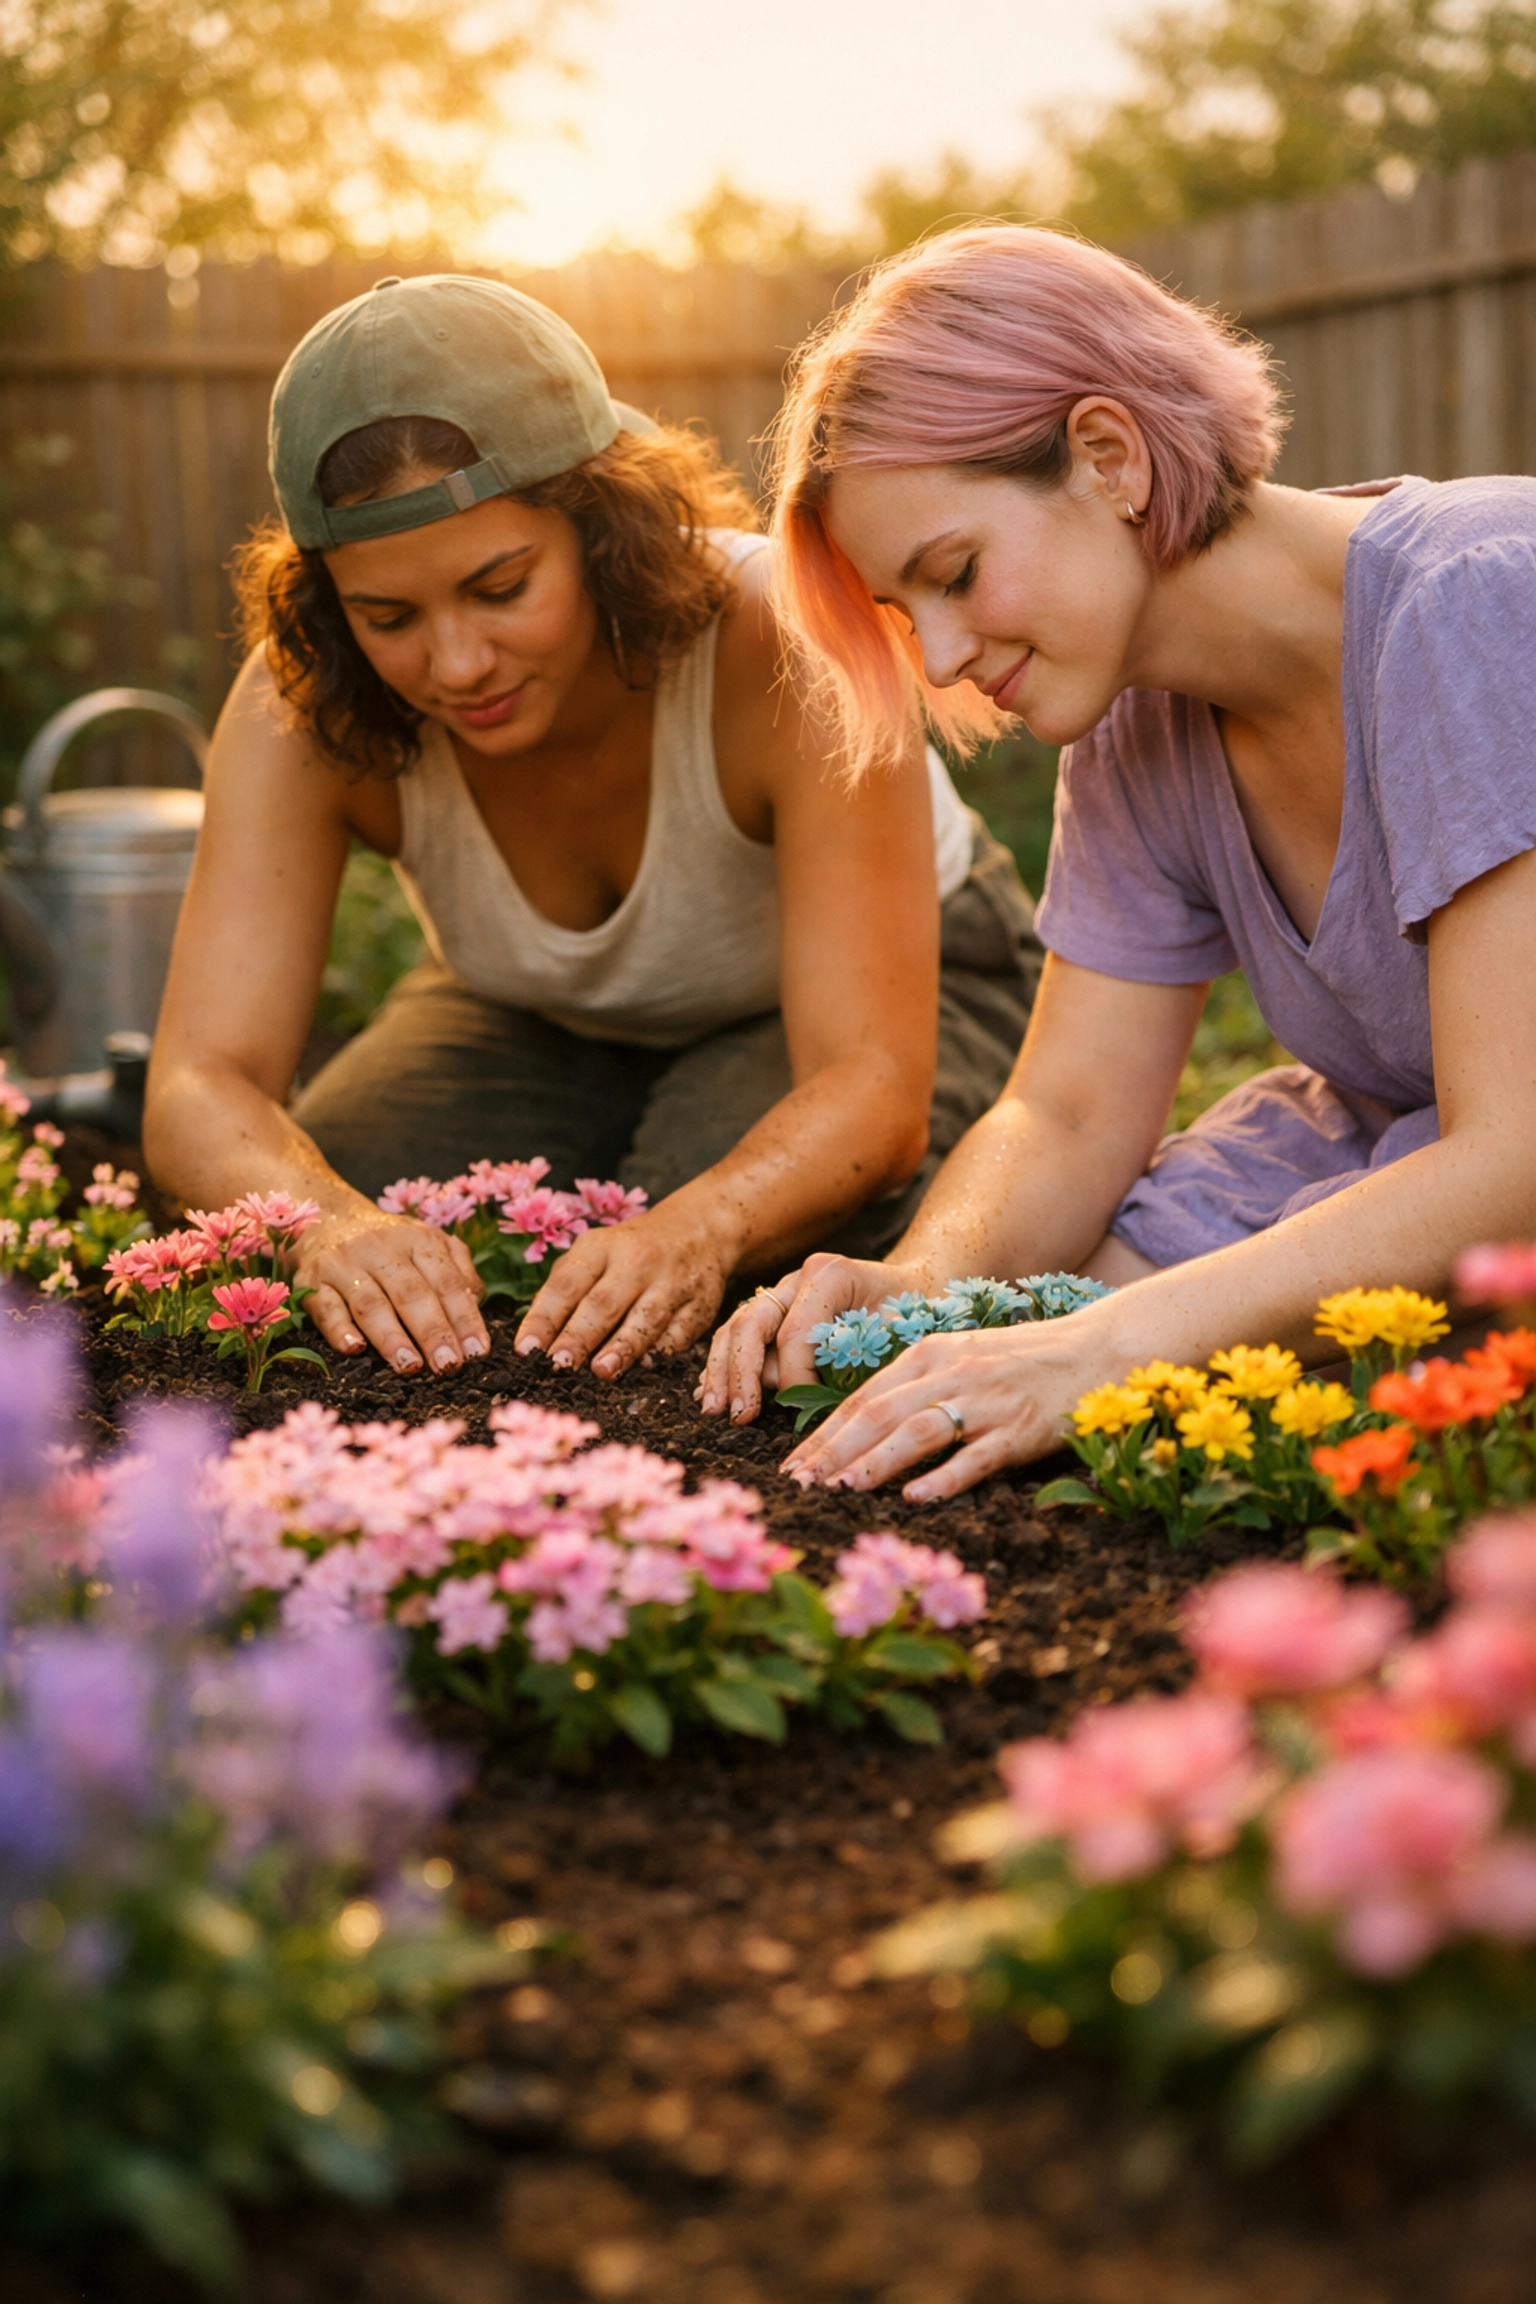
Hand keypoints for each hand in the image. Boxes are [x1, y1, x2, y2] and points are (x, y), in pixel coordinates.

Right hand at [298, 1204, 487, 1373]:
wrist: (329, 1219)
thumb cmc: (391, 1244)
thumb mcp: (428, 1243)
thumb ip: (457, 1267)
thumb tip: (477, 1300)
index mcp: (418, 1240)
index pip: (446, 1282)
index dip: (464, 1318)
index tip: (477, 1352)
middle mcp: (381, 1249)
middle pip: (411, 1294)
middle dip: (432, 1332)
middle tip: (448, 1365)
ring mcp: (344, 1264)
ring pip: (370, 1303)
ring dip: (391, 1337)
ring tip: (410, 1366)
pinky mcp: (313, 1283)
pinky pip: (326, 1308)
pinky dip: (339, 1329)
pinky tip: (353, 1349)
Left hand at [513, 1195, 736, 1377]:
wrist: (699, 1230)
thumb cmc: (631, 1251)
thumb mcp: (595, 1253)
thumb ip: (565, 1289)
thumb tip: (536, 1338)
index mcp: (601, 1247)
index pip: (566, 1285)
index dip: (545, 1318)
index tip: (526, 1349)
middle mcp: (637, 1261)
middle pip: (604, 1303)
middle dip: (579, 1336)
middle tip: (558, 1364)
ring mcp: (671, 1283)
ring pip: (645, 1318)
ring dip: (622, 1347)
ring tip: (601, 1371)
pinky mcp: (699, 1306)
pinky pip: (678, 1333)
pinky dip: (661, 1352)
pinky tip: (646, 1366)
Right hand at [697, 1251, 927, 1424]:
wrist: (916, 1286)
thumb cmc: (912, 1311)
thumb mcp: (899, 1330)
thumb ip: (857, 1356)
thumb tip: (809, 1398)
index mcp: (828, 1274)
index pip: (794, 1332)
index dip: (791, 1375)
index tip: (796, 1409)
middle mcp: (796, 1278)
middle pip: (751, 1324)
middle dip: (740, 1373)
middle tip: (736, 1414)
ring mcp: (781, 1292)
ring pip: (736, 1328)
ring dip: (722, 1371)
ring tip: (713, 1408)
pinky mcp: (774, 1309)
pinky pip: (739, 1335)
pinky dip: (725, 1365)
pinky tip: (712, 1393)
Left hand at [779, 1308, 1124, 1501]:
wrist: (1096, 1349)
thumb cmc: (1023, 1360)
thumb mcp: (961, 1358)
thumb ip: (916, 1385)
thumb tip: (860, 1427)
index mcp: (930, 1354)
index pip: (862, 1397)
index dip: (822, 1433)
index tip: (791, 1466)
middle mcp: (951, 1373)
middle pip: (878, 1414)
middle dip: (832, 1451)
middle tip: (797, 1485)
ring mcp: (986, 1401)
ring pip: (918, 1431)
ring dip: (875, 1462)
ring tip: (840, 1490)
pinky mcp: (1020, 1430)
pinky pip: (975, 1457)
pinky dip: (943, 1477)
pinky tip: (914, 1498)